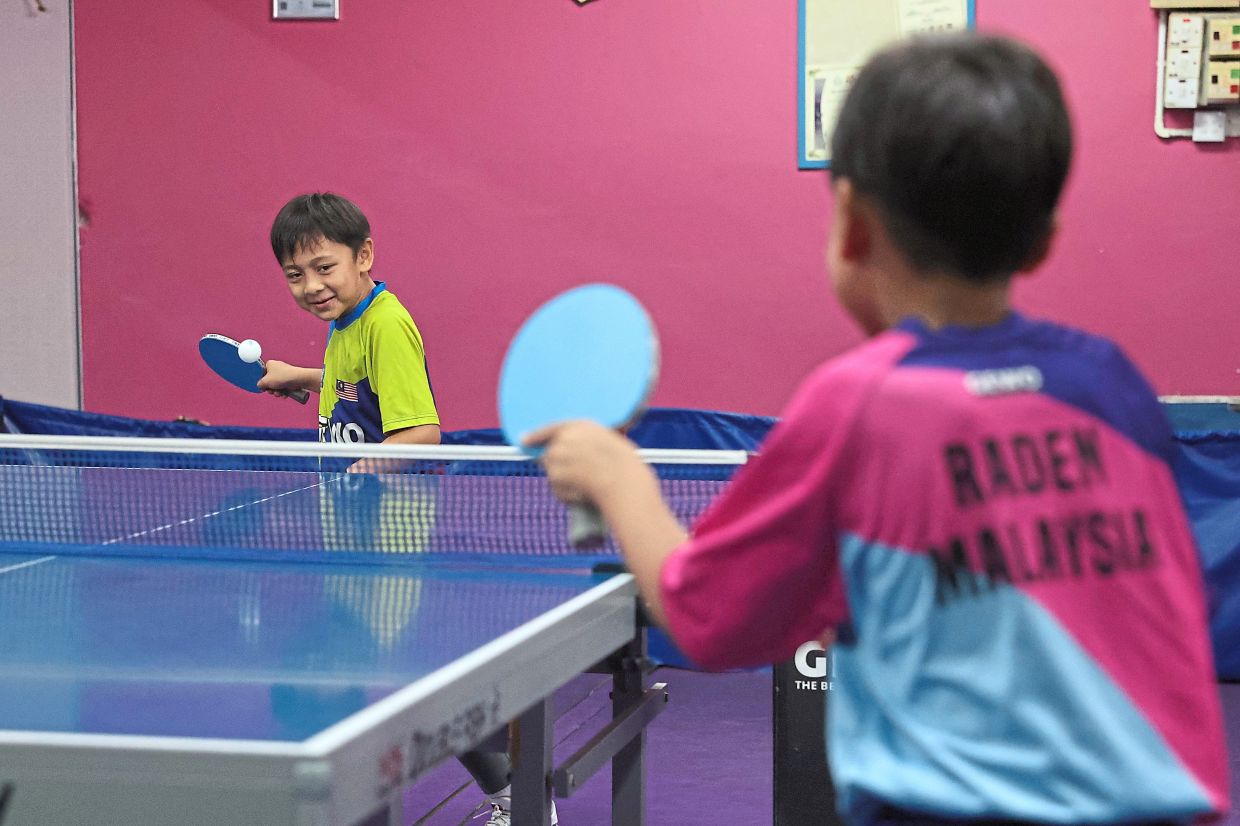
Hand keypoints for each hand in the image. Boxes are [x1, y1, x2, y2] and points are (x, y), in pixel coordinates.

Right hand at [257, 359, 298, 397]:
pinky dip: (283, 392)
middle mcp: (277, 367)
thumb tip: (260, 386)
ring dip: (277, 392)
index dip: (262, 381)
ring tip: (280, 393)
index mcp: (270, 364)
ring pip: (276, 385)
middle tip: (272, 391)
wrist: (300, 379)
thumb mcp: (265, 381)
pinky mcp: (290, 379)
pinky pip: (283, 387)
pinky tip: (285, 394)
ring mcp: (284, 374)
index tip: (263, 386)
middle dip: (270, 389)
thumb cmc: (282, 377)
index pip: (261, 373)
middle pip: (269, 381)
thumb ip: (259, 384)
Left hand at [522, 421, 641, 507]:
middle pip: (549, 455)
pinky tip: (585, 495)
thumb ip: (587, 445)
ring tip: (588, 488)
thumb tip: (574, 456)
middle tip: (578, 478)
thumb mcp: (610, 445)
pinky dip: (568, 496)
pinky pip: (557, 490)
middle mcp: (565, 437)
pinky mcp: (555, 473)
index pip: (551, 428)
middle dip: (559, 468)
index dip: (536, 435)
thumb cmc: (625, 467)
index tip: (524, 440)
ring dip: (566, 484)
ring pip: (553, 474)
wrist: (625, 482)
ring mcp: (558, 454)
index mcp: (581, 425)